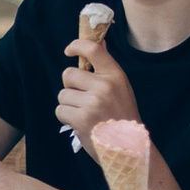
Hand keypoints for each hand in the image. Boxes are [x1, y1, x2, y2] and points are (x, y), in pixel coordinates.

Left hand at [56, 24, 140, 151]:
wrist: (129, 148)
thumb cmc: (122, 115)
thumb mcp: (121, 87)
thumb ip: (106, 67)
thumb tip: (99, 41)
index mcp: (115, 76)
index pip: (93, 49)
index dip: (77, 45)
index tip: (69, 50)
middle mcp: (104, 86)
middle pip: (68, 74)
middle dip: (71, 86)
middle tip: (83, 98)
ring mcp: (92, 103)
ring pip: (63, 94)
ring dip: (69, 104)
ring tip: (86, 114)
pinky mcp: (81, 118)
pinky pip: (60, 110)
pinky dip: (67, 117)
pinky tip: (81, 123)